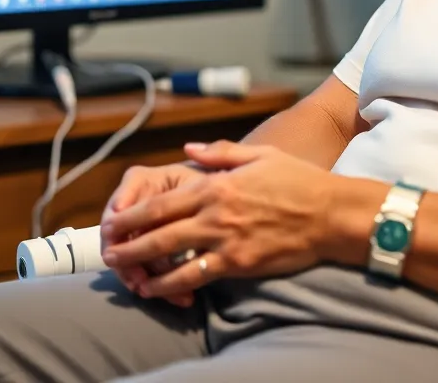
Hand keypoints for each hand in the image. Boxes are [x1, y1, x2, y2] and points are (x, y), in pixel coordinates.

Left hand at [100, 141, 335, 303]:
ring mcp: (226, 240)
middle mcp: (216, 212)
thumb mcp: (261, 155)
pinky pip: (197, 276)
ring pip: (172, 255)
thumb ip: (221, 153)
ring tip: (122, 272)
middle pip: (159, 228)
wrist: (330, 213)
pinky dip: (173, 283)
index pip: (164, 200)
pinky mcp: (238, 263)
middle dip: (128, 240)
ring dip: (142, 265)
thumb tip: (189, 148)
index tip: (114, 221)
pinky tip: (158, 289)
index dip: (134, 213)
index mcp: (219, 184)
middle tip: (106, 249)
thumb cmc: (299, 180)